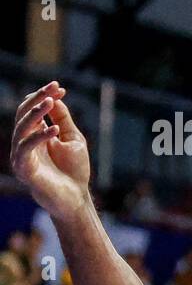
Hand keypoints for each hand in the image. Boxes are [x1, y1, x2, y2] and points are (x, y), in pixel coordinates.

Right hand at [9, 81, 92, 220]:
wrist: (76, 197)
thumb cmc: (74, 170)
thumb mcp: (72, 139)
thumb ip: (63, 120)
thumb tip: (55, 98)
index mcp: (34, 134)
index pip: (32, 110)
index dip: (43, 97)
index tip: (59, 87)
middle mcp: (24, 142)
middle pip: (23, 115)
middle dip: (37, 100)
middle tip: (52, 90)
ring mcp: (21, 155)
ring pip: (21, 128)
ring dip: (35, 113)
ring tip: (50, 102)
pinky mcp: (23, 169)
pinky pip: (25, 149)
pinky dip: (38, 137)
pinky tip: (53, 129)